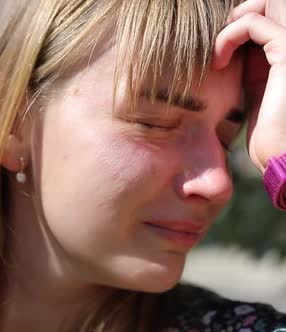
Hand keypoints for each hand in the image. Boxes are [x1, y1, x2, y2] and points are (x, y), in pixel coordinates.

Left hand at [213, 0, 285, 171]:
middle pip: (275, 1)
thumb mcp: (260, 89)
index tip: (222, 46)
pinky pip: (253, 24)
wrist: (284, 160)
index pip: (273, 13)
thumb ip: (255, 62)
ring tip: (219, 50)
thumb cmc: (271, 133)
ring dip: (234, 20)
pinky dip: (228, 36)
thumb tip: (232, 41)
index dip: (244, 21)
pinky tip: (218, 62)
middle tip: (222, 41)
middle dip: (242, 12)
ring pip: (269, 1)